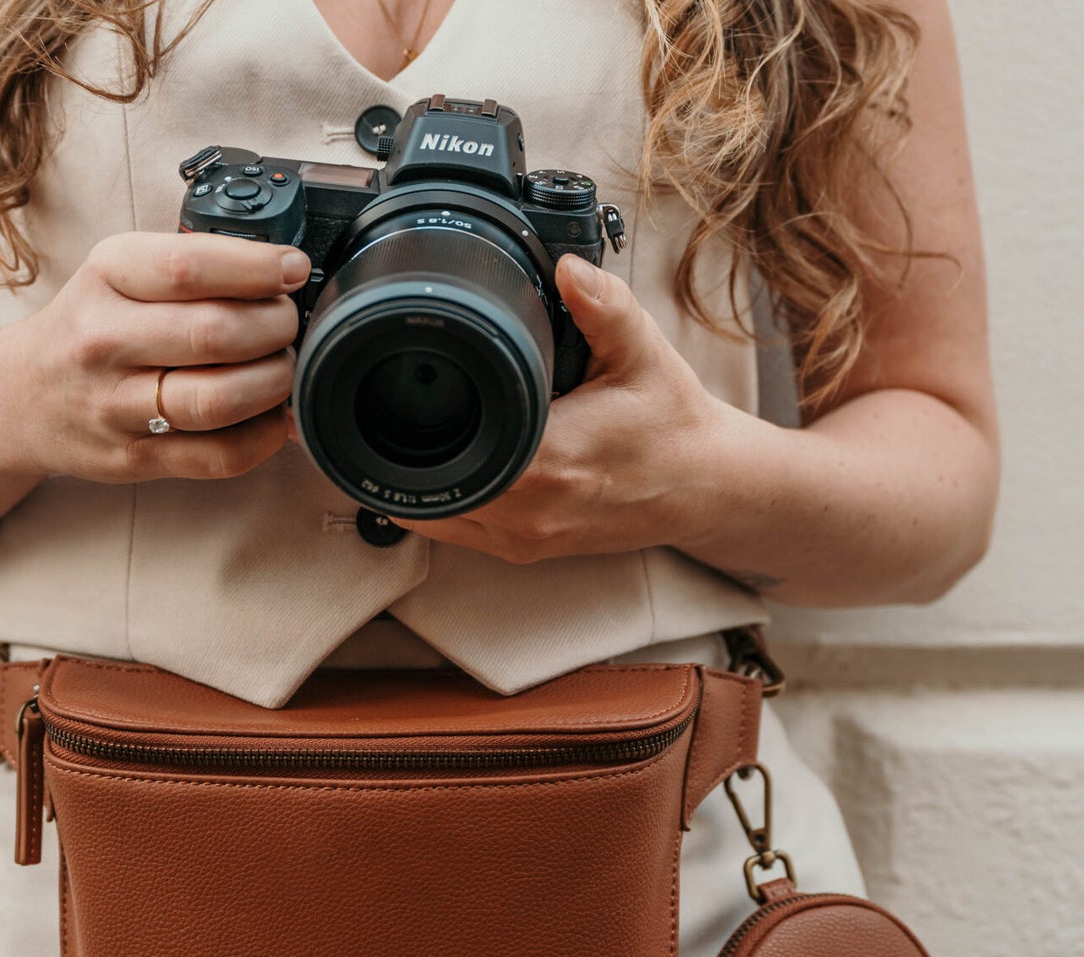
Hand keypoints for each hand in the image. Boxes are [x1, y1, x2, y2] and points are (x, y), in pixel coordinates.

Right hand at [0, 231, 308, 485]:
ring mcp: (115, 405)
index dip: (257, 269)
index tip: (292, 270)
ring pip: (219, 400)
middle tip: (288, 325)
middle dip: (276, 328)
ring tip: (283, 369)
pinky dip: (264, 437)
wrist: (20, 398)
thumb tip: (283, 278)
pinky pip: (218, 456)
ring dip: (274, 384)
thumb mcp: (119, 273)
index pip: (189, 267)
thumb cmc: (90, 327)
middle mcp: (104, 339)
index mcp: (106, 277)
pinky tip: (274, 418)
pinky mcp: (132, 458)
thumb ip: (188, 269)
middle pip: (215, 334)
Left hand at [387, 252, 728, 562]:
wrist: (703, 485)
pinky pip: (458, 534)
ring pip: (436, 517)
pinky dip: (441, 500)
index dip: (413, 422)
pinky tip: (438, 467)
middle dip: (407, 445)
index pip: (453, 446)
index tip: (400, 389)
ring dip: (417, 478)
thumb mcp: (641, 352)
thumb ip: (603, 306)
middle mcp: (531, 509)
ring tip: (404, 435)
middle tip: (391, 404)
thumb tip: (567, 267)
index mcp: (551, 460)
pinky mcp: (526, 551)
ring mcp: (525, 538)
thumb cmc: (670, 422)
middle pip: (432, 481)